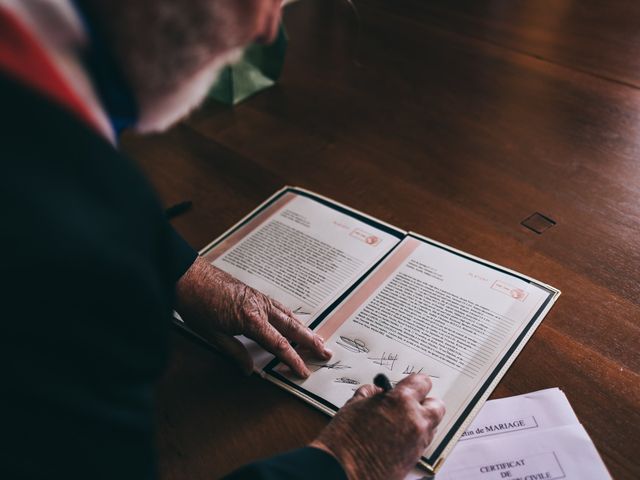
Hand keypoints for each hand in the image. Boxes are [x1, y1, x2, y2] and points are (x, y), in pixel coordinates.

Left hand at [175, 257, 330, 376]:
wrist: (188, 276)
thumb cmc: (197, 303)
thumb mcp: (212, 335)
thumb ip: (234, 352)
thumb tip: (250, 370)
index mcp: (250, 319)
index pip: (278, 344)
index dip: (292, 360)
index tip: (303, 371)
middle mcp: (259, 307)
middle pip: (291, 328)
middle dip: (310, 342)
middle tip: (326, 353)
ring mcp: (258, 299)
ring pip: (288, 316)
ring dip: (304, 329)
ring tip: (317, 340)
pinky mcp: (254, 295)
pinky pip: (279, 308)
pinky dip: (291, 318)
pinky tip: (294, 322)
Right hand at [310, 374, 444, 479]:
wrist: (342, 472)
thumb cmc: (345, 440)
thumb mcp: (354, 405)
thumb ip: (371, 394)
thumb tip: (378, 392)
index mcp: (401, 402)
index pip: (422, 382)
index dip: (414, 382)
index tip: (409, 384)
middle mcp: (416, 421)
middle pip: (437, 406)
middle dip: (425, 402)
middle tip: (410, 402)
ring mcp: (418, 443)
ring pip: (432, 426)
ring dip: (421, 420)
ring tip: (400, 421)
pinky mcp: (415, 460)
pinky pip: (422, 442)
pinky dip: (414, 437)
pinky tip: (396, 437)